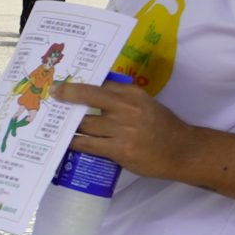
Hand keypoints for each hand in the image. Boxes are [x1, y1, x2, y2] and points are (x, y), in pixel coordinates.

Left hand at [54, 80, 198, 181]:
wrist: (181, 150)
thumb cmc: (162, 127)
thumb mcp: (145, 104)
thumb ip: (123, 100)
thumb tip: (95, 96)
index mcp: (133, 93)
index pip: (101, 84)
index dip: (81, 85)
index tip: (65, 83)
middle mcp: (127, 107)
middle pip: (89, 97)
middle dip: (68, 95)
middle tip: (53, 93)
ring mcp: (122, 128)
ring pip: (84, 123)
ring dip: (67, 124)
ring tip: (53, 122)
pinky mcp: (119, 149)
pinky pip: (87, 144)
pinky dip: (73, 143)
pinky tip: (64, 142)